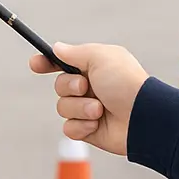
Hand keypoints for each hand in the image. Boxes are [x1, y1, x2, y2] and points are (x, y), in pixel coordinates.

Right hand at [28, 42, 149, 155]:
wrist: (142, 118)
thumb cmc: (125, 83)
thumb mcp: (100, 57)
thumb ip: (74, 53)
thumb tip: (56, 48)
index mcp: (95, 67)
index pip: (64, 63)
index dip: (47, 63)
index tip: (35, 64)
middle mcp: (91, 87)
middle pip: (59, 86)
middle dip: (69, 87)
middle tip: (86, 87)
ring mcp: (89, 109)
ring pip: (62, 108)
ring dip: (79, 108)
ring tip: (99, 110)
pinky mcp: (89, 130)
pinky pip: (69, 128)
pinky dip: (81, 126)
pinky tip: (97, 124)